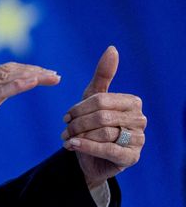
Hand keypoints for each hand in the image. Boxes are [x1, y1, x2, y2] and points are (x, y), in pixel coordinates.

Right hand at [0, 63, 60, 165]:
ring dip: (33, 75)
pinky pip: (0, 91)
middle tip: (55, 75)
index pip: (3, 70)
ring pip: (7, 76)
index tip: (46, 75)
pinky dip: (19, 85)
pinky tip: (34, 82)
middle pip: (8, 69)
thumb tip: (11, 91)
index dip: (26, 70)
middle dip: (34, 70)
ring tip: (53, 77)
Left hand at [61, 46, 145, 188]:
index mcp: (132, 102)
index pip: (100, 100)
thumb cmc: (93, 123)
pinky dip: (86, 147)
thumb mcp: (93, 97)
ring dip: (80, 135)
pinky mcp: (132, 158)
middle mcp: (140, 120)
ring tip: (68, 138)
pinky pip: (108, 150)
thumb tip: (112, 48)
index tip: (66, 116)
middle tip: (65, 129)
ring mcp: (139, 140)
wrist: (91, 156)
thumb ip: (103, 74)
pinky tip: (72, 146)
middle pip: (101, 117)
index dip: (79, 108)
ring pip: (103, 133)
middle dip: (78, 123)